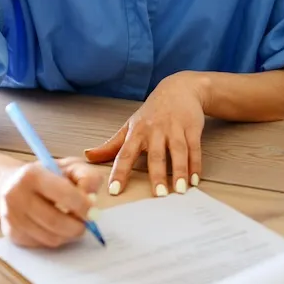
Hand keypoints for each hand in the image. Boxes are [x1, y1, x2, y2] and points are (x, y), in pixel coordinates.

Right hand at [0, 157, 102, 248]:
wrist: (8, 183)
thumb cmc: (46, 174)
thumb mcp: (69, 166)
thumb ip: (87, 177)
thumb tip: (92, 199)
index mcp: (32, 175)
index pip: (63, 194)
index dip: (83, 205)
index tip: (93, 210)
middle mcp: (16, 196)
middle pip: (55, 221)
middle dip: (78, 226)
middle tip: (87, 223)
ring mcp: (12, 218)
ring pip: (50, 237)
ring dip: (68, 234)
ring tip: (73, 223)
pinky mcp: (11, 234)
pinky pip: (42, 244)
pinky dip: (56, 238)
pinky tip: (57, 227)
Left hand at [85, 72, 205, 196]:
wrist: (179, 88)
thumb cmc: (152, 112)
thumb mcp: (130, 125)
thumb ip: (112, 145)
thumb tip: (88, 156)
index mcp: (137, 132)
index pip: (125, 154)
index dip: (119, 172)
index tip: (115, 190)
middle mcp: (155, 130)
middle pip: (155, 154)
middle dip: (157, 174)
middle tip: (158, 194)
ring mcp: (175, 128)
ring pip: (178, 151)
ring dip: (179, 171)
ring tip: (180, 190)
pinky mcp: (192, 128)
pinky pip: (194, 148)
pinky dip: (195, 165)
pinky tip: (194, 180)